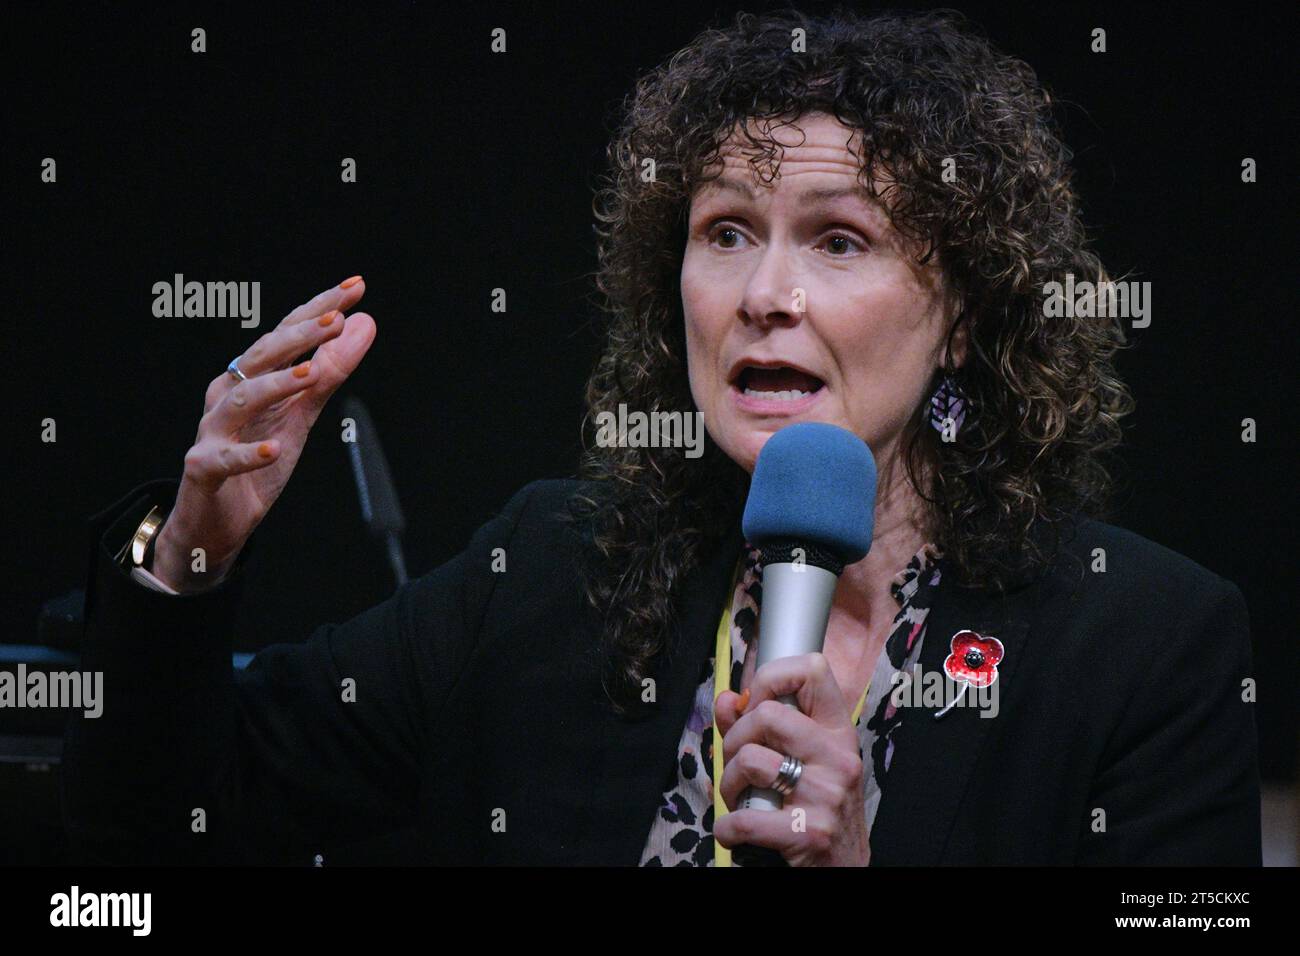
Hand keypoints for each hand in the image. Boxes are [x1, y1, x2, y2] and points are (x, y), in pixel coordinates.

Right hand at [151, 277, 376, 591]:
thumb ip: (330, 372)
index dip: (318, 309)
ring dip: (275, 385)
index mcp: (252, 377)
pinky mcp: (204, 468)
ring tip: (309, 374)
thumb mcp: (301, 414)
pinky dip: (250, 453)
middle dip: (299, 335)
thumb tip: (361, 324)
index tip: (354, 287)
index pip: (287, 335)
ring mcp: (213, 430)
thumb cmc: (256, 461)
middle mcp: (228, 394)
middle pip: (262, 356)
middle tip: (335, 319)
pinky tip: (274, 448)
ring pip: (240, 399)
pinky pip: (224, 458)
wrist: (217, 520)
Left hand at [713, 653, 870, 865]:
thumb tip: (727, 700)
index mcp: (838, 733)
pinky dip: (727, 829)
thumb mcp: (801, 762)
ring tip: (737, 798)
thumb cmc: (818, 810)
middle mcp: (838, 758)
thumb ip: (758, 727)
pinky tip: (734, 833)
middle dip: (736, 739)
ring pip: (751, 759)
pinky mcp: (809, 832)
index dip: (771, 677)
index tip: (755, 704)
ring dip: (728, 783)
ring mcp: (826, 794)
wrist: (845, 869)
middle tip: (738, 763)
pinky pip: (744, 818)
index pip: (812, 670)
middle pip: (768, 714)